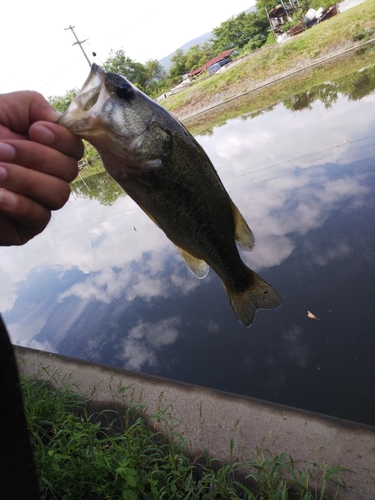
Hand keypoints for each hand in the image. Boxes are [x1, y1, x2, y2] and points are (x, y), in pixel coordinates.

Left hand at [0, 91, 82, 245]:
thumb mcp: (0, 109)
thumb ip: (34, 106)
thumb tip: (60, 121)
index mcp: (44, 148)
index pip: (74, 147)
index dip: (62, 139)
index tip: (35, 130)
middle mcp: (47, 175)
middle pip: (69, 171)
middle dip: (37, 157)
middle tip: (1, 150)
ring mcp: (39, 202)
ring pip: (59, 194)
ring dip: (27, 179)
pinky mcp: (26, 227)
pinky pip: (40, 217)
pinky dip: (20, 204)